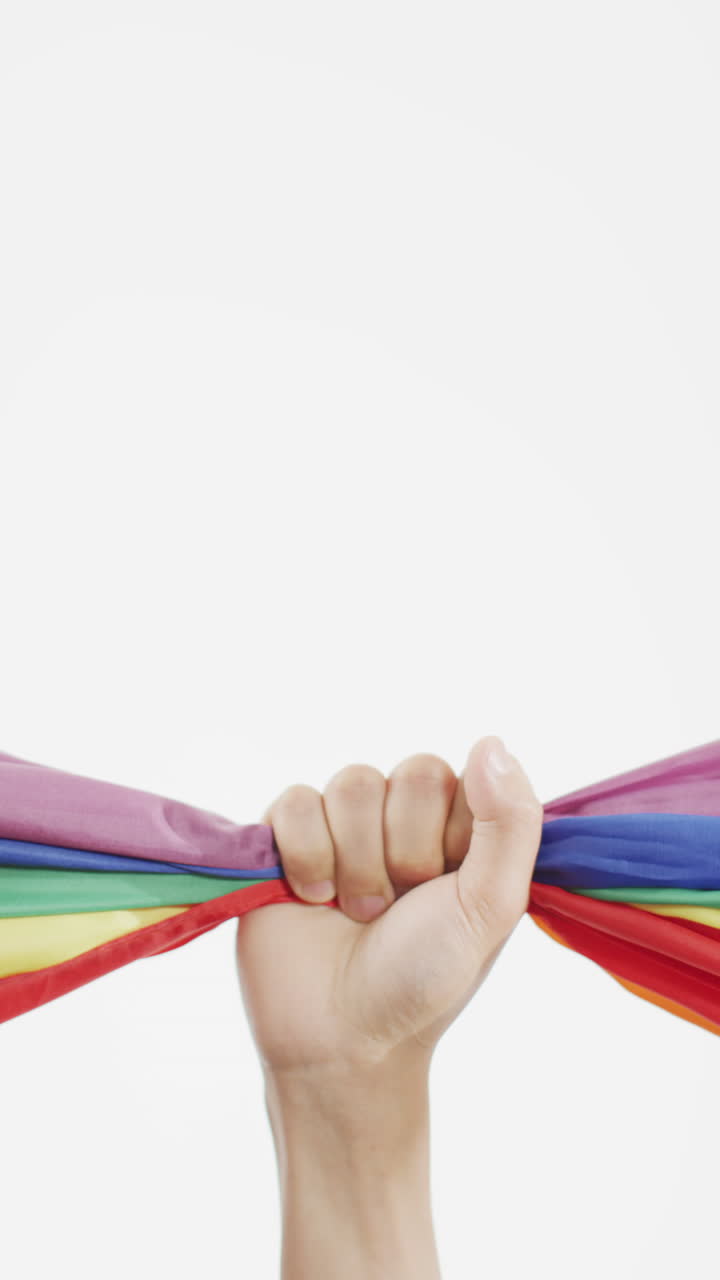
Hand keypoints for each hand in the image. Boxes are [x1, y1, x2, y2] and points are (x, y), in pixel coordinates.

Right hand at [235, 736, 542, 1076]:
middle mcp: (401, 821)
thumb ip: (509, 823)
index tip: (443, 891)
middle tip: (395, 909)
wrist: (342, 1042)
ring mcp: (342, 828)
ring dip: (356, 860)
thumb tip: (490, 741)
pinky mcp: (283, 840)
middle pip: (406, 773)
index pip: (458, 776)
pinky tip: (310, 899)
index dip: (447, 836)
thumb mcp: (488, 906)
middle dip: (403, 852)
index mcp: (457, 832)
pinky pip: (295, 802)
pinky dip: (306, 854)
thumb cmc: (425, 981)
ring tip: (355, 912)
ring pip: (350, 783)